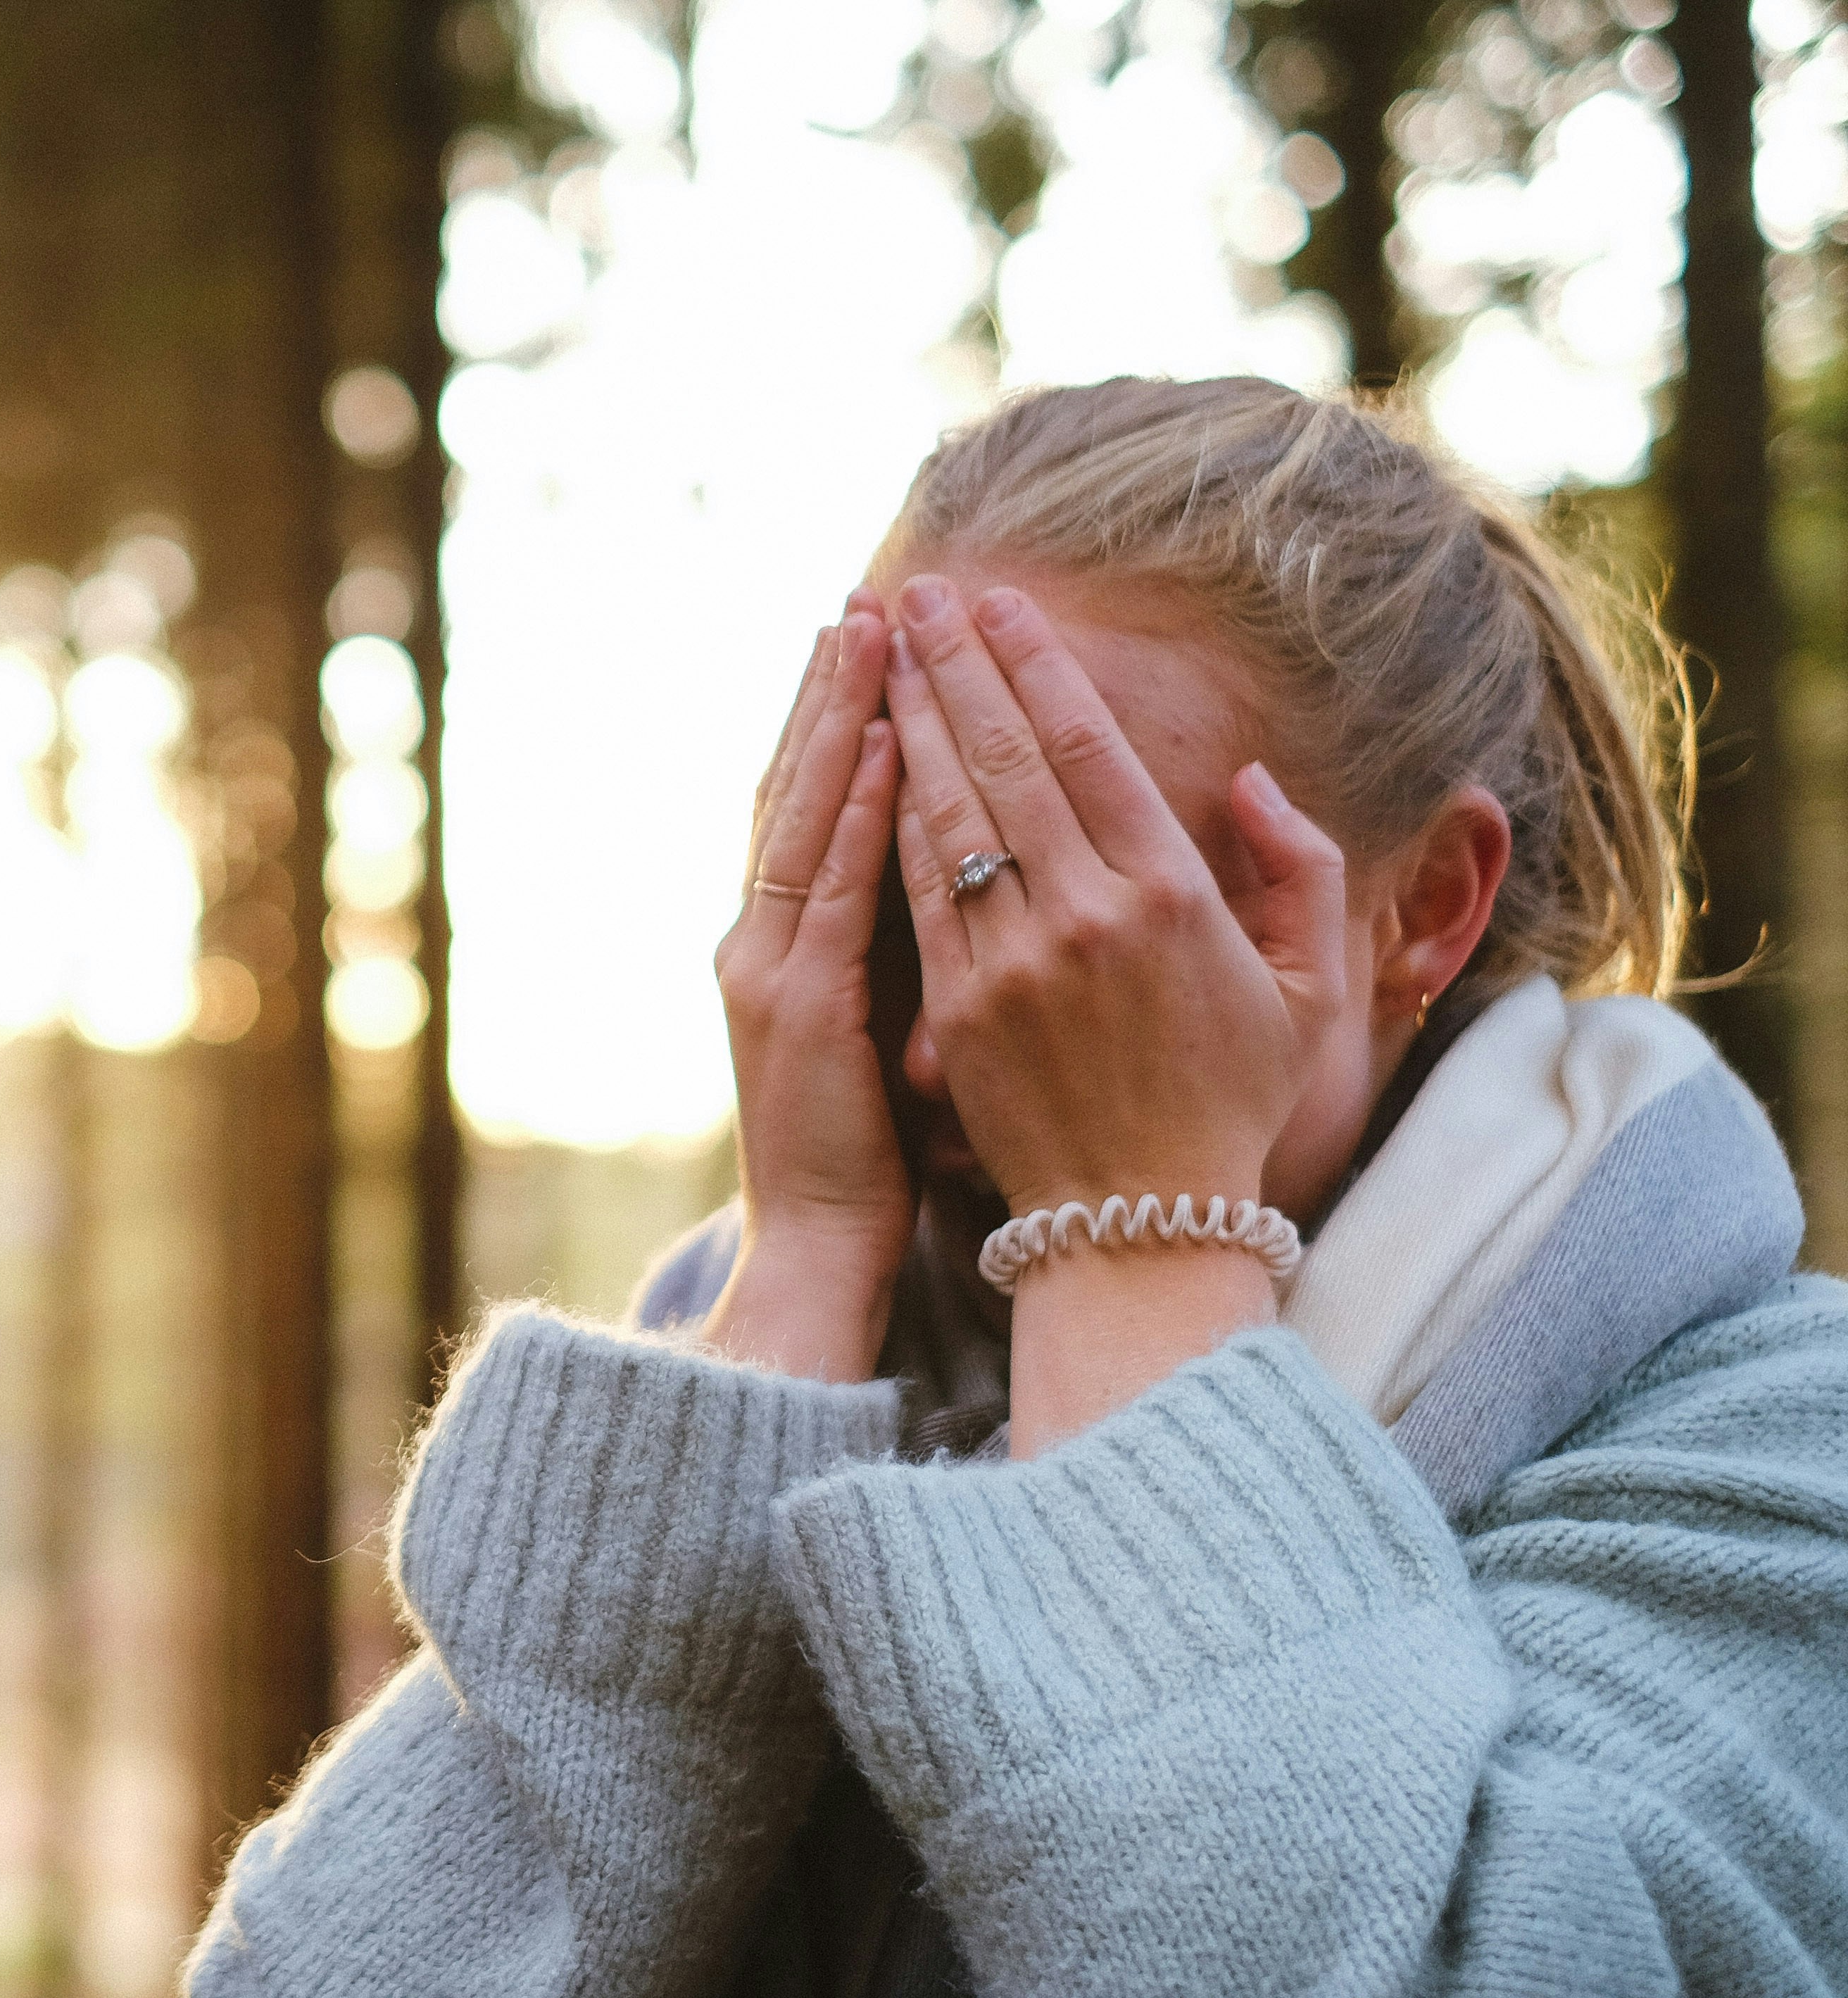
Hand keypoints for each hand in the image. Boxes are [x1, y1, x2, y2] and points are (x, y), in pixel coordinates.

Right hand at [697, 597, 910, 1383]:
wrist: (815, 1249)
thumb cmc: (864, 1157)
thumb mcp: (873, 1032)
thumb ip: (890, 951)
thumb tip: (941, 876)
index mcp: (783, 944)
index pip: (812, 805)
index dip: (837, 718)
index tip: (873, 640)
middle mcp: (760, 939)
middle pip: (795, 785)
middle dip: (831, 688)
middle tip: (867, 597)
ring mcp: (771, 966)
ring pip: (805, 813)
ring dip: (841, 717)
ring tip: (874, 631)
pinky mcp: (799, 1006)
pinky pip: (833, 888)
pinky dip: (861, 810)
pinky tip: (894, 745)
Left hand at [880, 575, 1348, 1446]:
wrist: (1139, 1225)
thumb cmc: (1230, 1103)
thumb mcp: (1306, 989)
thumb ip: (1295, 871)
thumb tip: (1249, 779)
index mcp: (1172, 898)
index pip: (1090, 752)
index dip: (1039, 670)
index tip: (1003, 607)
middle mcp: (1086, 918)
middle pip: (1005, 762)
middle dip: (956, 668)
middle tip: (918, 594)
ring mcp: (1012, 964)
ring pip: (947, 815)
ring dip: (910, 723)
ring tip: (883, 651)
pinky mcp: (956, 1010)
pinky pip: (915, 892)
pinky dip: (891, 817)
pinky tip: (870, 759)